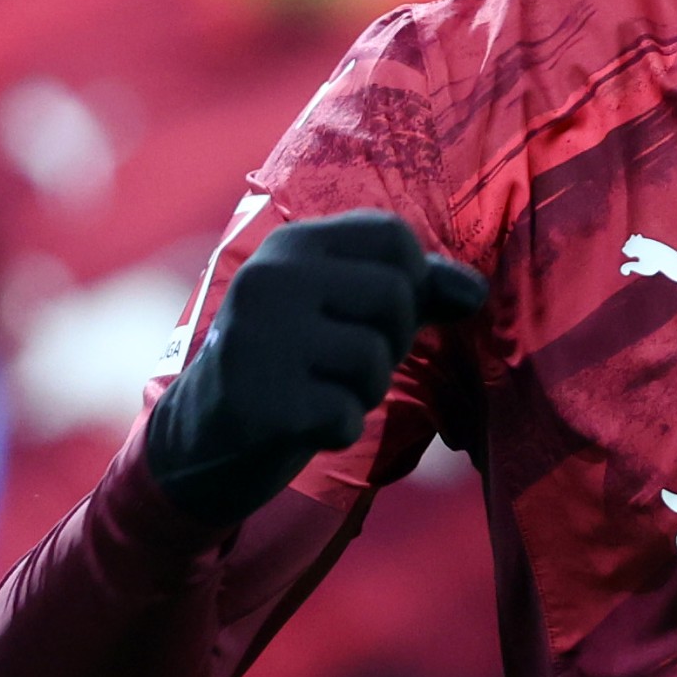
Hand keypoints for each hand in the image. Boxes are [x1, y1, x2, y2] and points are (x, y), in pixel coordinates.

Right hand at [143, 212, 487, 526]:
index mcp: (291, 245)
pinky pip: (346, 416)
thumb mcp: (343, 313)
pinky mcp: (261, 403)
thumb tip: (476, 292)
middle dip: (391, 341)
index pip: (392, 236)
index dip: (411, 281)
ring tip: (320, 390)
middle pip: (394, 295)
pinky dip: (338, 430)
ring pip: (373, 360)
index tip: (379, 314)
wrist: (200, 439)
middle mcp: (271, 280)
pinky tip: (301, 424)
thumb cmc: (292, 365)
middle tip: (345, 362)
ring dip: (363, 391)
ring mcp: (260, 340)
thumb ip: (414, 290)